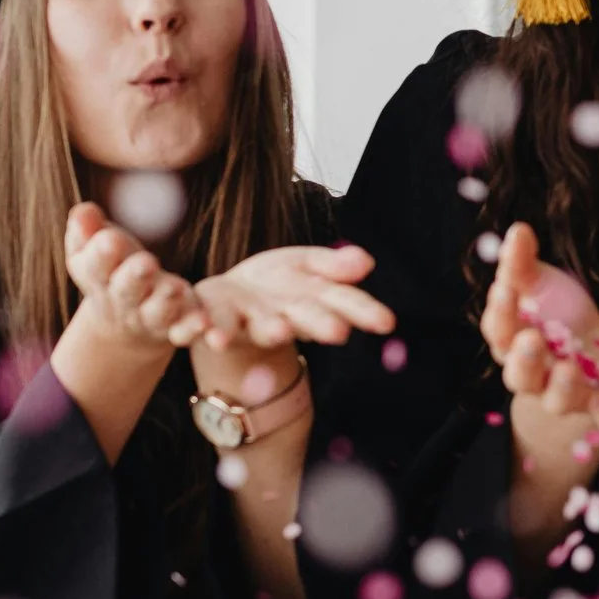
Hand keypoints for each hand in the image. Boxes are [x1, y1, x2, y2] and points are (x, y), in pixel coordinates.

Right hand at [63, 202, 204, 349]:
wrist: (122, 326)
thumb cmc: (109, 272)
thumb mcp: (94, 252)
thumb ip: (86, 231)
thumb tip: (83, 211)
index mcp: (100, 278)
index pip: (96, 267)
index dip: (101, 254)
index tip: (109, 239)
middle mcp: (124, 301)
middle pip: (127, 290)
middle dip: (135, 276)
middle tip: (146, 263)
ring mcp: (151, 316)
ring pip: (157, 312)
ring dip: (165, 301)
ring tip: (175, 288)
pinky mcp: (178, 326)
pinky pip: (185, 330)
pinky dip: (194, 328)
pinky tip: (204, 323)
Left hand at [190, 245, 392, 350]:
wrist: (224, 303)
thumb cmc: (273, 285)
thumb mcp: (303, 265)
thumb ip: (332, 266)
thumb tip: (366, 261)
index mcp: (311, 300)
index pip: (342, 302)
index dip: (363, 312)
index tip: (386, 322)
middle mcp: (284, 316)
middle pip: (306, 318)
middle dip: (320, 323)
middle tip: (337, 331)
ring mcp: (249, 322)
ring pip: (263, 328)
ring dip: (271, 330)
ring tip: (279, 329)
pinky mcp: (216, 322)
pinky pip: (216, 328)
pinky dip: (215, 334)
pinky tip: (213, 337)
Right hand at [480, 223, 598, 438]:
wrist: (594, 341)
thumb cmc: (557, 311)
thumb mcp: (540, 282)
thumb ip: (523, 262)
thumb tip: (517, 229)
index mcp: (514, 342)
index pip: (499, 331)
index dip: (500, 313)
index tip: (505, 290)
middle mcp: (535, 374)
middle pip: (520, 375)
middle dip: (523, 359)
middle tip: (530, 339)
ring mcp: (566, 393)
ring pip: (557, 399)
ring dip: (561, 387)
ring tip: (567, 368)